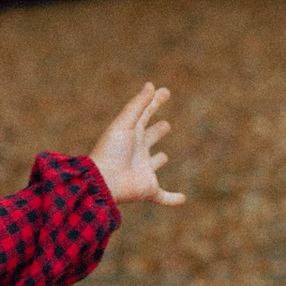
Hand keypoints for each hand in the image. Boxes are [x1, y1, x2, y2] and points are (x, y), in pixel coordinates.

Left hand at [89, 82, 185, 211]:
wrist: (103, 181)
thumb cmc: (111, 151)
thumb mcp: (124, 124)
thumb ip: (138, 105)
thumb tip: (151, 86)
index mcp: (131, 134)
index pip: (144, 114)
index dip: (154, 102)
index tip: (164, 91)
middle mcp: (137, 151)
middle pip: (149, 138)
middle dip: (157, 131)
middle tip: (166, 124)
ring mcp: (142, 171)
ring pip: (153, 164)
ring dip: (158, 160)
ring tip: (164, 156)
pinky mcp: (148, 190)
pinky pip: (163, 196)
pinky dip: (172, 199)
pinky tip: (183, 199)